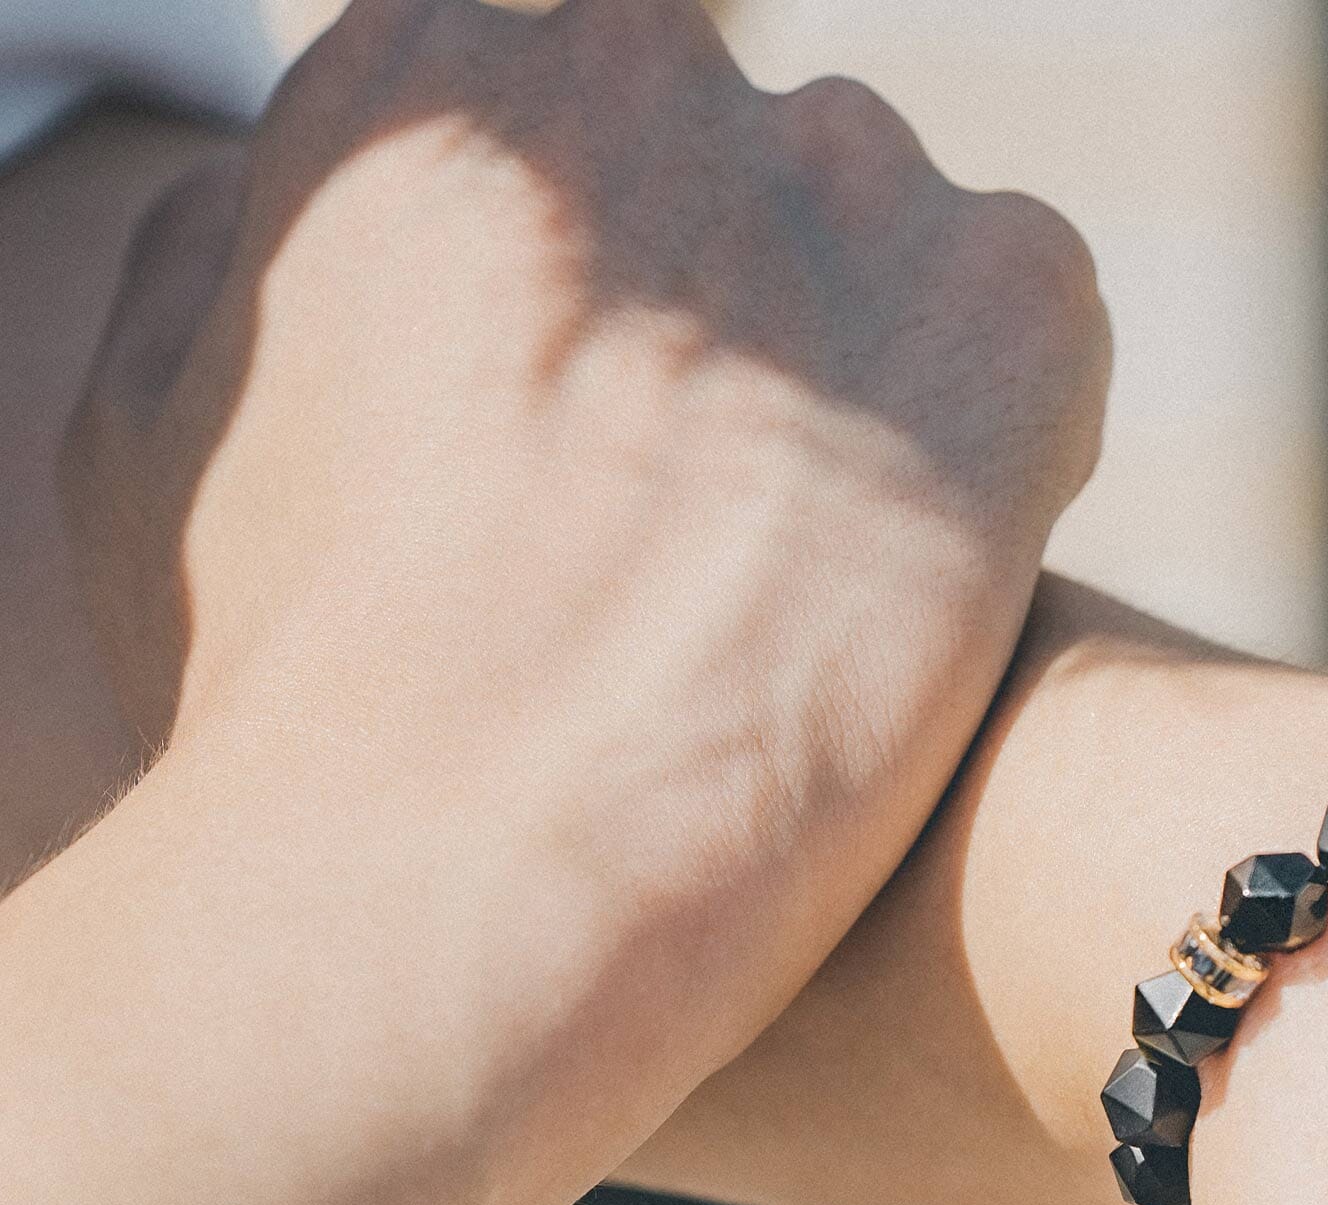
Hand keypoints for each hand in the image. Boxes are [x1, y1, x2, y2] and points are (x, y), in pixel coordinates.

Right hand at [64, 0, 1107, 1076]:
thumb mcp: (171, 426)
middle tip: (704, 528)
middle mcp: (639, 68)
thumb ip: (264, 263)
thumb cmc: (294, 704)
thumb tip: (332, 224)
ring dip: (870, 394)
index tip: (604, 441)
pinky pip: (1032, 336)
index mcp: (429, 71)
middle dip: (735, 326)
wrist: (481, 875)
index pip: (569, 132)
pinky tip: (920, 593)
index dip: (600, 312)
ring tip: (803, 595)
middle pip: (734, 180)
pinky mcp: (1012, 299)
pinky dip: (1002, 454)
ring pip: (888, 257)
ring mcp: (840, 173)